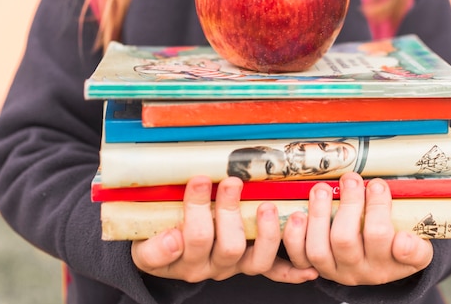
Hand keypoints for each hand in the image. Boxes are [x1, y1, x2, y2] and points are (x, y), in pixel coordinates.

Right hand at [131, 175, 317, 282]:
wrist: (163, 255)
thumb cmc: (155, 240)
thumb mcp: (143, 245)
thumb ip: (154, 247)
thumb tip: (173, 238)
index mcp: (185, 260)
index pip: (193, 237)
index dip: (199, 208)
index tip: (202, 179)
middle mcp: (213, 266)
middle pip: (227, 245)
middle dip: (231, 211)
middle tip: (233, 181)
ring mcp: (235, 266)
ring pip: (256, 260)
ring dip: (265, 232)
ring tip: (267, 205)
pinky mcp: (252, 264)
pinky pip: (274, 271)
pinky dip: (292, 271)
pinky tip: (307, 269)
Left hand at [283, 173, 432, 285]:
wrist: (377, 264)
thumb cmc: (397, 245)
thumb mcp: (417, 248)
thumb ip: (416, 247)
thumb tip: (404, 240)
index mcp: (388, 264)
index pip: (385, 240)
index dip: (380, 213)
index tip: (379, 185)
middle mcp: (359, 271)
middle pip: (346, 240)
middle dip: (347, 204)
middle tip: (351, 178)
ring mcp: (333, 270)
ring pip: (318, 248)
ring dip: (317, 215)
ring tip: (322, 188)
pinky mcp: (313, 267)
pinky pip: (299, 256)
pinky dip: (294, 236)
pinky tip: (298, 213)